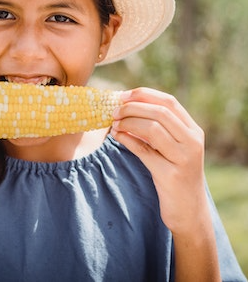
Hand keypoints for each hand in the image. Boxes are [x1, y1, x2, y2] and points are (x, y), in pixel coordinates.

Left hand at [110, 87, 207, 234]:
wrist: (189, 212)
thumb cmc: (174, 174)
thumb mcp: (170, 148)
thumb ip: (157, 128)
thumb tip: (124, 107)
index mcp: (193, 131)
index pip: (169, 102)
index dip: (144, 95)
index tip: (123, 95)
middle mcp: (192, 141)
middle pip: (160, 112)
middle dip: (132, 108)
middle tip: (114, 111)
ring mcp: (184, 159)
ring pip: (153, 128)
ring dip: (128, 122)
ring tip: (114, 124)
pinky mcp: (171, 175)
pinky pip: (144, 151)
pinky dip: (127, 140)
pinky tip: (116, 136)